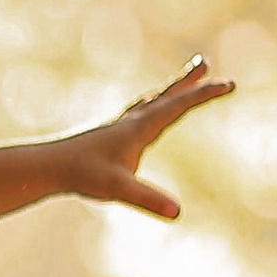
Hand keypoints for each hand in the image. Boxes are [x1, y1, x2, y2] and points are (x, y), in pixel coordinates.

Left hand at [59, 58, 232, 222]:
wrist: (47, 167)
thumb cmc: (82, 176)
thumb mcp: (118, 189)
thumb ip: (148, 199)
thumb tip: (177, 212)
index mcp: (139, 128)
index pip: (179, 106)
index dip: (205, 95)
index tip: (230, 84)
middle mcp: (131, 122)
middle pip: (165, 96)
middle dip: (188, 83)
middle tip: (204, 64)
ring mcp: (119, 128)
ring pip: (150, 103)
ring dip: (168, 92)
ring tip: (180, 85)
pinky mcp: (109, 137)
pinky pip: (137, 117)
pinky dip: (149, 110)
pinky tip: (144, 120)